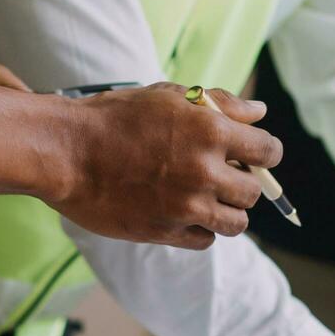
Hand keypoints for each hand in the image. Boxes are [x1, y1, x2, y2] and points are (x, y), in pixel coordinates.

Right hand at [49, 84, 281, 249]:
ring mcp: (186, 206)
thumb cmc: (115, 117)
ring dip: (227, 210)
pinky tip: (183, 211)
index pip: (267, 151)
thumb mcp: (169, 96)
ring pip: (237, 222)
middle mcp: (204, 171)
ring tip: (206, 197)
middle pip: (254, 191)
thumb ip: (220, 103)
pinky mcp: (166, 232)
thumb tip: (259, 113)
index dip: (264, 152)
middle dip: (243, 181)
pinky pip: (206, 239)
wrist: (66, 152)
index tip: (254, 154)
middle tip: (220, 173)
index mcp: (210, 130)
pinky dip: (201, 229)